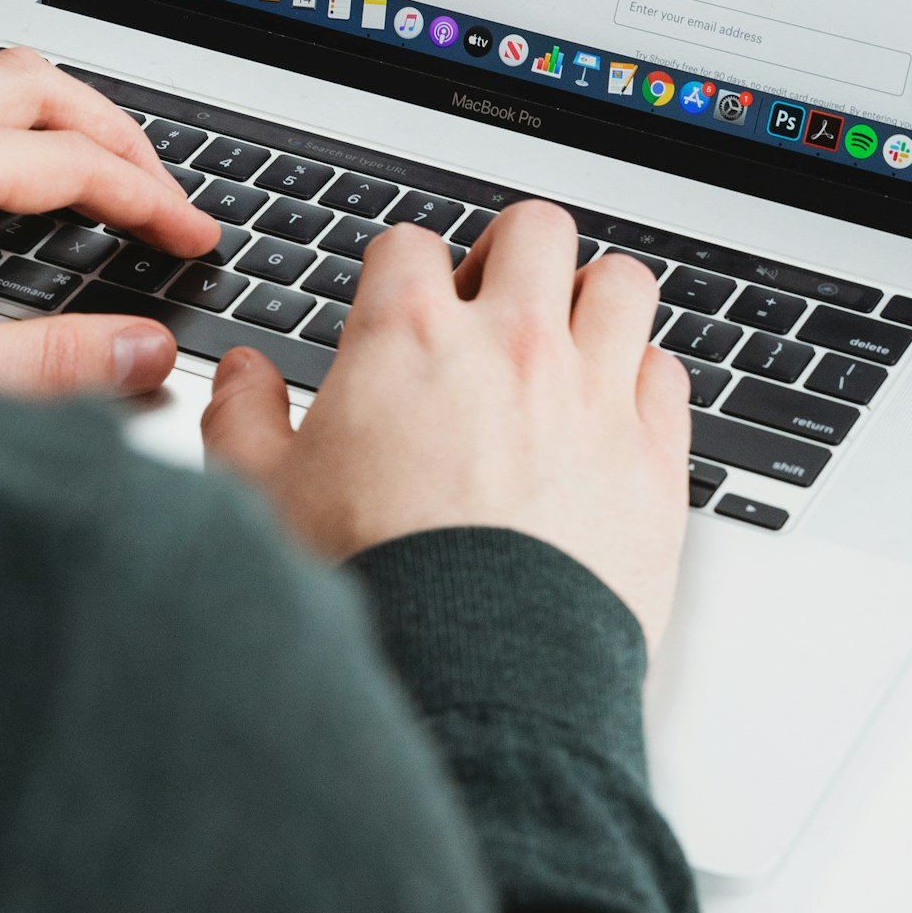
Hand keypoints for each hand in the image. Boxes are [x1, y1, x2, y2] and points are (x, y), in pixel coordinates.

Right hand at [201, 204, 690, 650]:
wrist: (472, 683)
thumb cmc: (374, 591)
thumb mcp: (265, 498)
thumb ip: (243, 419)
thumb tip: (242, 376)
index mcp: (411, 336)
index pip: (411, 243)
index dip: (400, 271)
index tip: (400, 305)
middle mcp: (511, 345)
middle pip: (535, 229)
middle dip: (512, 254)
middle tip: (494, 301)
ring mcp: (593, 395)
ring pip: (621, 285)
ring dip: (593, 303)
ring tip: (568, 342)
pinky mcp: (653, 460)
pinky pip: (669, 374)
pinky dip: (643, 382)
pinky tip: (612, 414)